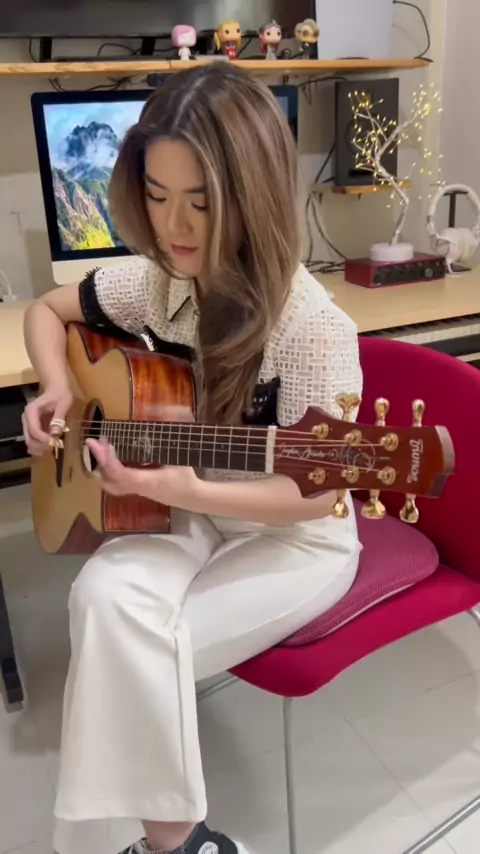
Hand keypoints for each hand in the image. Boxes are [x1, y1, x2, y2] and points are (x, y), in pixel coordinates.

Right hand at [23, 383, 72, 456]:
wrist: (56, 388)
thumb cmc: (60, 394)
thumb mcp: (63, 403)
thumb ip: (59, 418)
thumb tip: (55, 434)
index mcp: (31, 411)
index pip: (33, 429)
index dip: (43, 439)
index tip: (54, 443)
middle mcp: (26, 418)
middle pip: (29, 438)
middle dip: (41, 445)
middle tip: (55, 447)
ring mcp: (28, 423)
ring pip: (30, 441)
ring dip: (41, 447)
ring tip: (54, 447)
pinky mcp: (33, 427)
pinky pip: (33, 440)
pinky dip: (41, 445)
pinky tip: (51, 446)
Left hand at [86, 438, 200, 507]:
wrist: (191, 497)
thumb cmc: (186, 477)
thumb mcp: (180, 456)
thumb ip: (174, 435)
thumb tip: (174, 412)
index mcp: (147, 481)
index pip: (122, 474)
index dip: (111, 461)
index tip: (107, 444)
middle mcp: (137, 488)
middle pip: (110, 480)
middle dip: (99, 461)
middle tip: (93, 442)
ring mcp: (135, 491)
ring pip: (110, 485)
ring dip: (100, 468)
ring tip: (97, 450)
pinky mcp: (136, 490)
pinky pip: (115, 484)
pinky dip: (107, 472)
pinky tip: (108, 459)